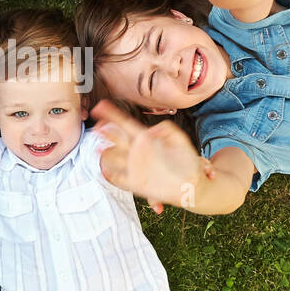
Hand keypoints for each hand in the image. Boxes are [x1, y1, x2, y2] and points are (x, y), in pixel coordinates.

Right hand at [89, 100, 214, 214]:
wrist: (193, 184)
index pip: (125, 124)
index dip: (112, 115)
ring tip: (99, 147)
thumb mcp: (179, 138)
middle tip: (97, 126)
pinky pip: (118, 178)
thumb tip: (152, 129)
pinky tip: (104, 169)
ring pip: (113, 157)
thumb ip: (167, 128)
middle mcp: (137, 152)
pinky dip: (110, 174)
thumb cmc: (187, 161)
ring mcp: (135, 167)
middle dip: (104, 131)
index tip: (101, 106)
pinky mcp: (136, 183)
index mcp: (145, 138)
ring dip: (104, 151)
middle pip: (116, 138)